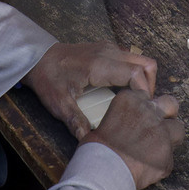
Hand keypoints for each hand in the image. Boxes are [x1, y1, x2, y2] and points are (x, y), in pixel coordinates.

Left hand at [24, 42, 157, 138]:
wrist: (38, 58)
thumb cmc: (48, 78)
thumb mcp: (59, 103)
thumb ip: (75, 121)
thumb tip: (88, 140)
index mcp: (100, 65)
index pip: (137, 74)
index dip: (144, 92)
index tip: (141, 109)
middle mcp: (109, 52)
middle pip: (147, 64)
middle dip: (150, 86)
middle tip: (143, 106)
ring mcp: (109, 48)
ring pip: (141, 60)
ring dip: (144, 80)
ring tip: (135, 100)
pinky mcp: (108, 50)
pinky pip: (131, 59)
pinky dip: (135, 74)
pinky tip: (124, 91)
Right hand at [84, 89, 183, 188]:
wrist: (102, 172)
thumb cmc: (95, 150)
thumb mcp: (101, 123)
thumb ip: (119, 120)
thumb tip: (122, 129)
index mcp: (131, 100)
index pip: (146, 95)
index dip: (145, 107)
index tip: (141, 116)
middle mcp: (150, 112)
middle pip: (171, 104)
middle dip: (169, 113)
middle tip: (161, 125)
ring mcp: (162, 133)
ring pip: (178, 129)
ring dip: (171, 138)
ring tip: (157, 149)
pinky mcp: (167, 155)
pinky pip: (170, 158)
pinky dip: (161, 163)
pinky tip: (148, 169)